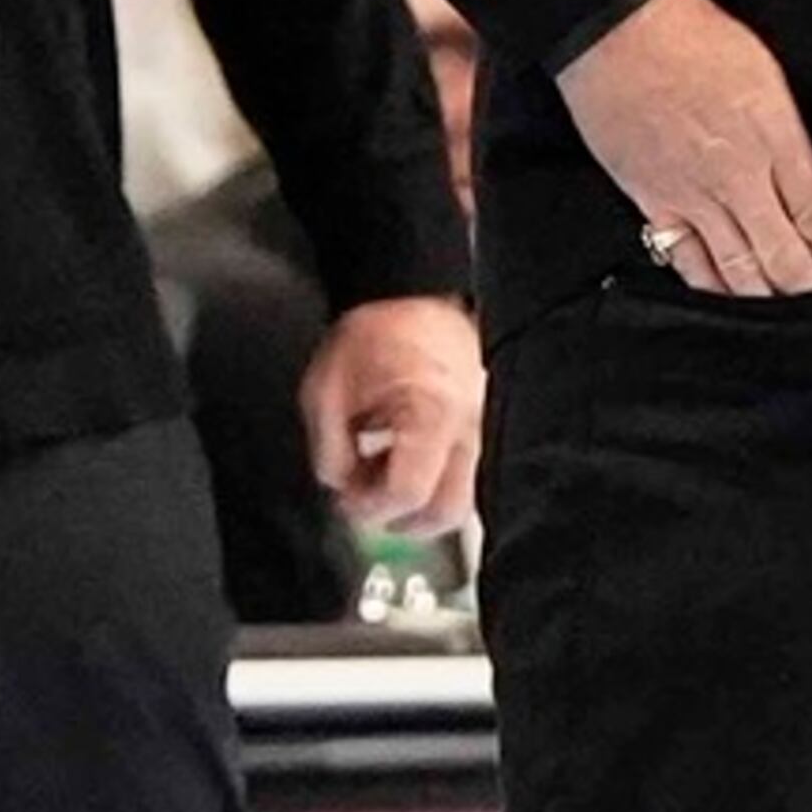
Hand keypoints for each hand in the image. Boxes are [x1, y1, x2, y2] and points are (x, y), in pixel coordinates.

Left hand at [300, 296, 482, 535]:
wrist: (412, 292)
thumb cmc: (376, 330)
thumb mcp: (326, 390)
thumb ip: (330, 453)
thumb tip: (341, 489)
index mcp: (431, 413)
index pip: (408, 494)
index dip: (369, 506)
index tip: (346, 497)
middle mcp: (468, 425)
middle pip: (447, 511)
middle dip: (401, 520)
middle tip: (368, 503)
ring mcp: (483, 426)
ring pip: (462, 498)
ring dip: (420, 502)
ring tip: (384, 475)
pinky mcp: (485, 424)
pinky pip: (466, 473)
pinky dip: (435, 480)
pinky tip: (405, 459)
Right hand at [554, 0, 811, 296]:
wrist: (617, 30)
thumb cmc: (694, 34)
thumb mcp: (766, 72)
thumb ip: (787, 130)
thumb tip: (802, 172)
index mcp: (776, 138)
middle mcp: (740, 177)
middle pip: (784, 255)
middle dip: (808, 290)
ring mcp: (693, 195)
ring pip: (738, 268)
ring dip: (765, 300)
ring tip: (785, 322)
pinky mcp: (651, 201)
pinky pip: (686, 259)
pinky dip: (709, 287)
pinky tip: (724, 301)